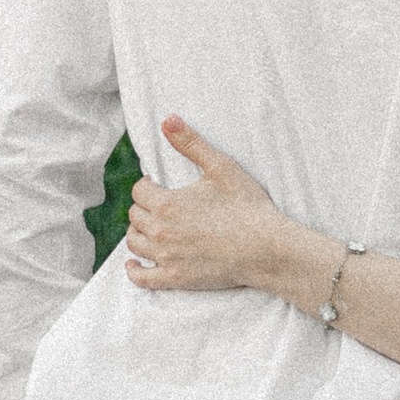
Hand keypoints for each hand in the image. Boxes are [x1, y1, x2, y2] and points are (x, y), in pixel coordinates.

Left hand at [125, 115, 317, 303]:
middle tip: (159, 205)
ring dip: (139, 233)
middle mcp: (160, 231)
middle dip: (145, 207)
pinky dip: (134, 271)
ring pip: (135, 243)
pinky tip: (134, 265)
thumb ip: (191, 143)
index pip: (139, 191)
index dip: (148, 185)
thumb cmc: (247, 206)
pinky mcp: (175, 278)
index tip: (158, 185)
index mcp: (167, 203)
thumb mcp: (221, 167)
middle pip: (135, 216)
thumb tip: (167, 120)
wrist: (266, 248)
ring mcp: (166, 257)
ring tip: (150, 228)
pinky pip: (142, 278)